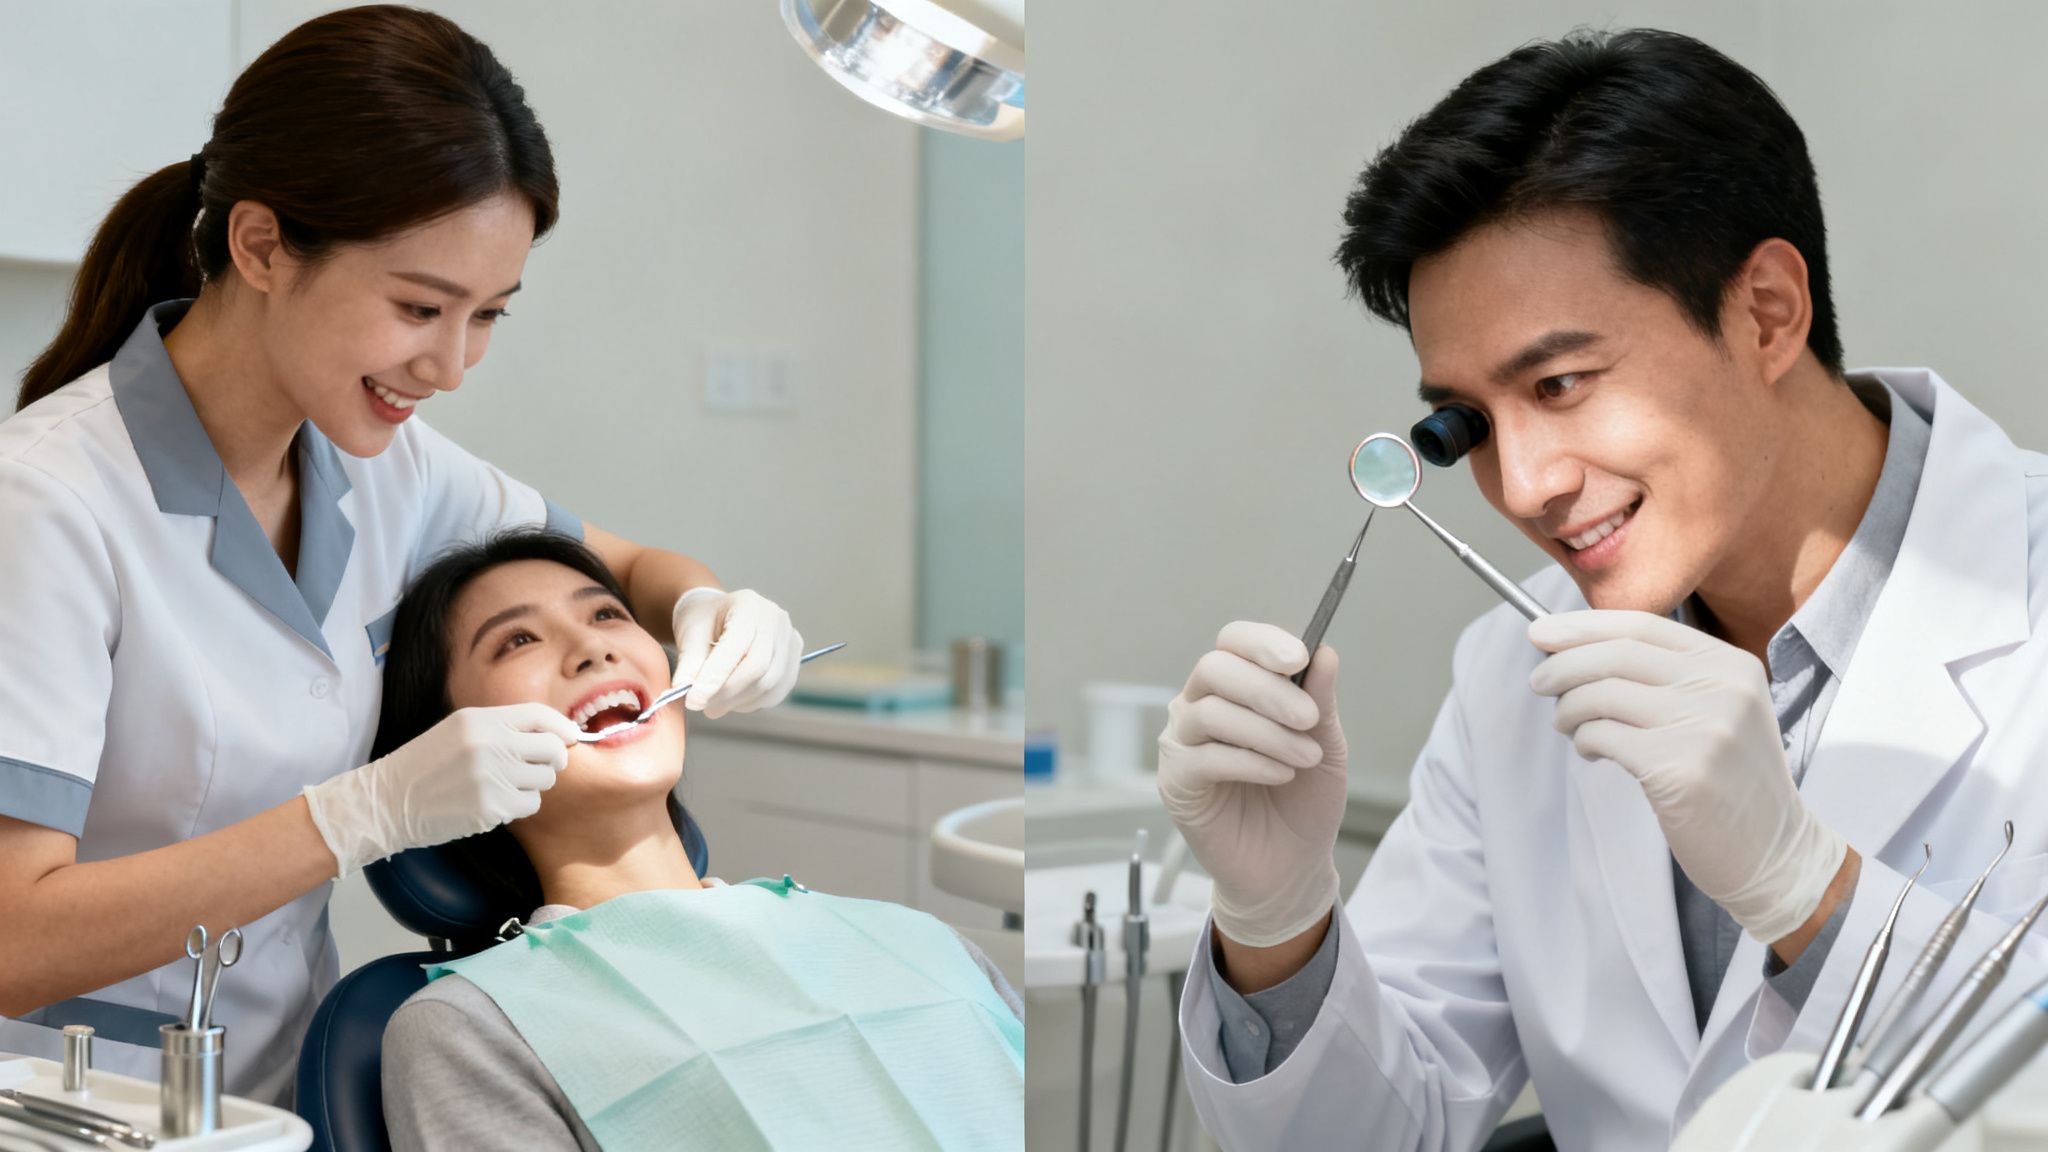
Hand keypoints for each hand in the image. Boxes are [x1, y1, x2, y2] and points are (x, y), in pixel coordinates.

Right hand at [303, 704, 580, 877]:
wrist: (388, 802)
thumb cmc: (426, 766)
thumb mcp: (458, 731)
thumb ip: (501, 727)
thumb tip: (554, 734)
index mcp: (479, 720)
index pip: (538, 715)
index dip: (562, 725)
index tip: (571, 736)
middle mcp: (489, 744)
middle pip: (551, 749)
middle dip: (554, 759)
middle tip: (542, 766)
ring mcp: (491, 777)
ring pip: (544, 780)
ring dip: (533, 784)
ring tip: (504, 785)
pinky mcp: (491, 808)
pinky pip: (530, 804)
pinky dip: (519, 805)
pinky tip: (495, 802)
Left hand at [670, 588, 802, 718]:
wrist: (721, 616)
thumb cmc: (705, 621)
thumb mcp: (689, 634)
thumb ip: (688, 662)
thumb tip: (684, 690)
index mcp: (749, 605)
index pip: (737, 648)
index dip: (715, 678)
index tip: (693, 700)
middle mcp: (776, 619)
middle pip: (758, 668)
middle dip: (727, 694)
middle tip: (703, 706)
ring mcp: (790, 639)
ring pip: (769, 684)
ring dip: (739, 702)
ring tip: (715, 703)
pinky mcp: (794, 659)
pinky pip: (777, 691)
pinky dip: (752, 702)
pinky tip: (734, 699)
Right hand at [1157, 622, 1347, 947]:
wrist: (1291, 867)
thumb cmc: (1303, 802)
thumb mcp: (1324, 747)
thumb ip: (1319, 701)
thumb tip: (1324, 652)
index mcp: (1234, 688)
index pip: (1233, 642)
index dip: (1261, 643)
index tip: (1299, 657)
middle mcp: (1199, 707)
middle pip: (1214, 669)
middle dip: (1267, 689)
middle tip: (1308, 719)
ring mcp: (1181, 744)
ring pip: (1210, 712)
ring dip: (1265, 732)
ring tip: (1303, 758)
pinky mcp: (1175, 782)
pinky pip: (1205, 758)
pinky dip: (1250, 762)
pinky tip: (1280, 776)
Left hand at [1529, 609, 1846, 942]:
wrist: (1774, 853)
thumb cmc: (1730, 782)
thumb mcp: (1719, 711)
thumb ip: (1666, 677)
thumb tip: (1578, 648)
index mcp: (1731, 664)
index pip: (1642, 625)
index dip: (1584, 625)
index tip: (1542, 630)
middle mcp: (1722, 687)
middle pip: (1616, 654)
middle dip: (1563, 664)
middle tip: (1538, 682)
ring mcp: (1704, 726)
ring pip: (1603, 694)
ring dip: (1569, 709)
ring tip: (1566, 725)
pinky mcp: (1680, 769)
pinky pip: (1604, 736)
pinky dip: (1584, 740)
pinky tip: (1590, 751)